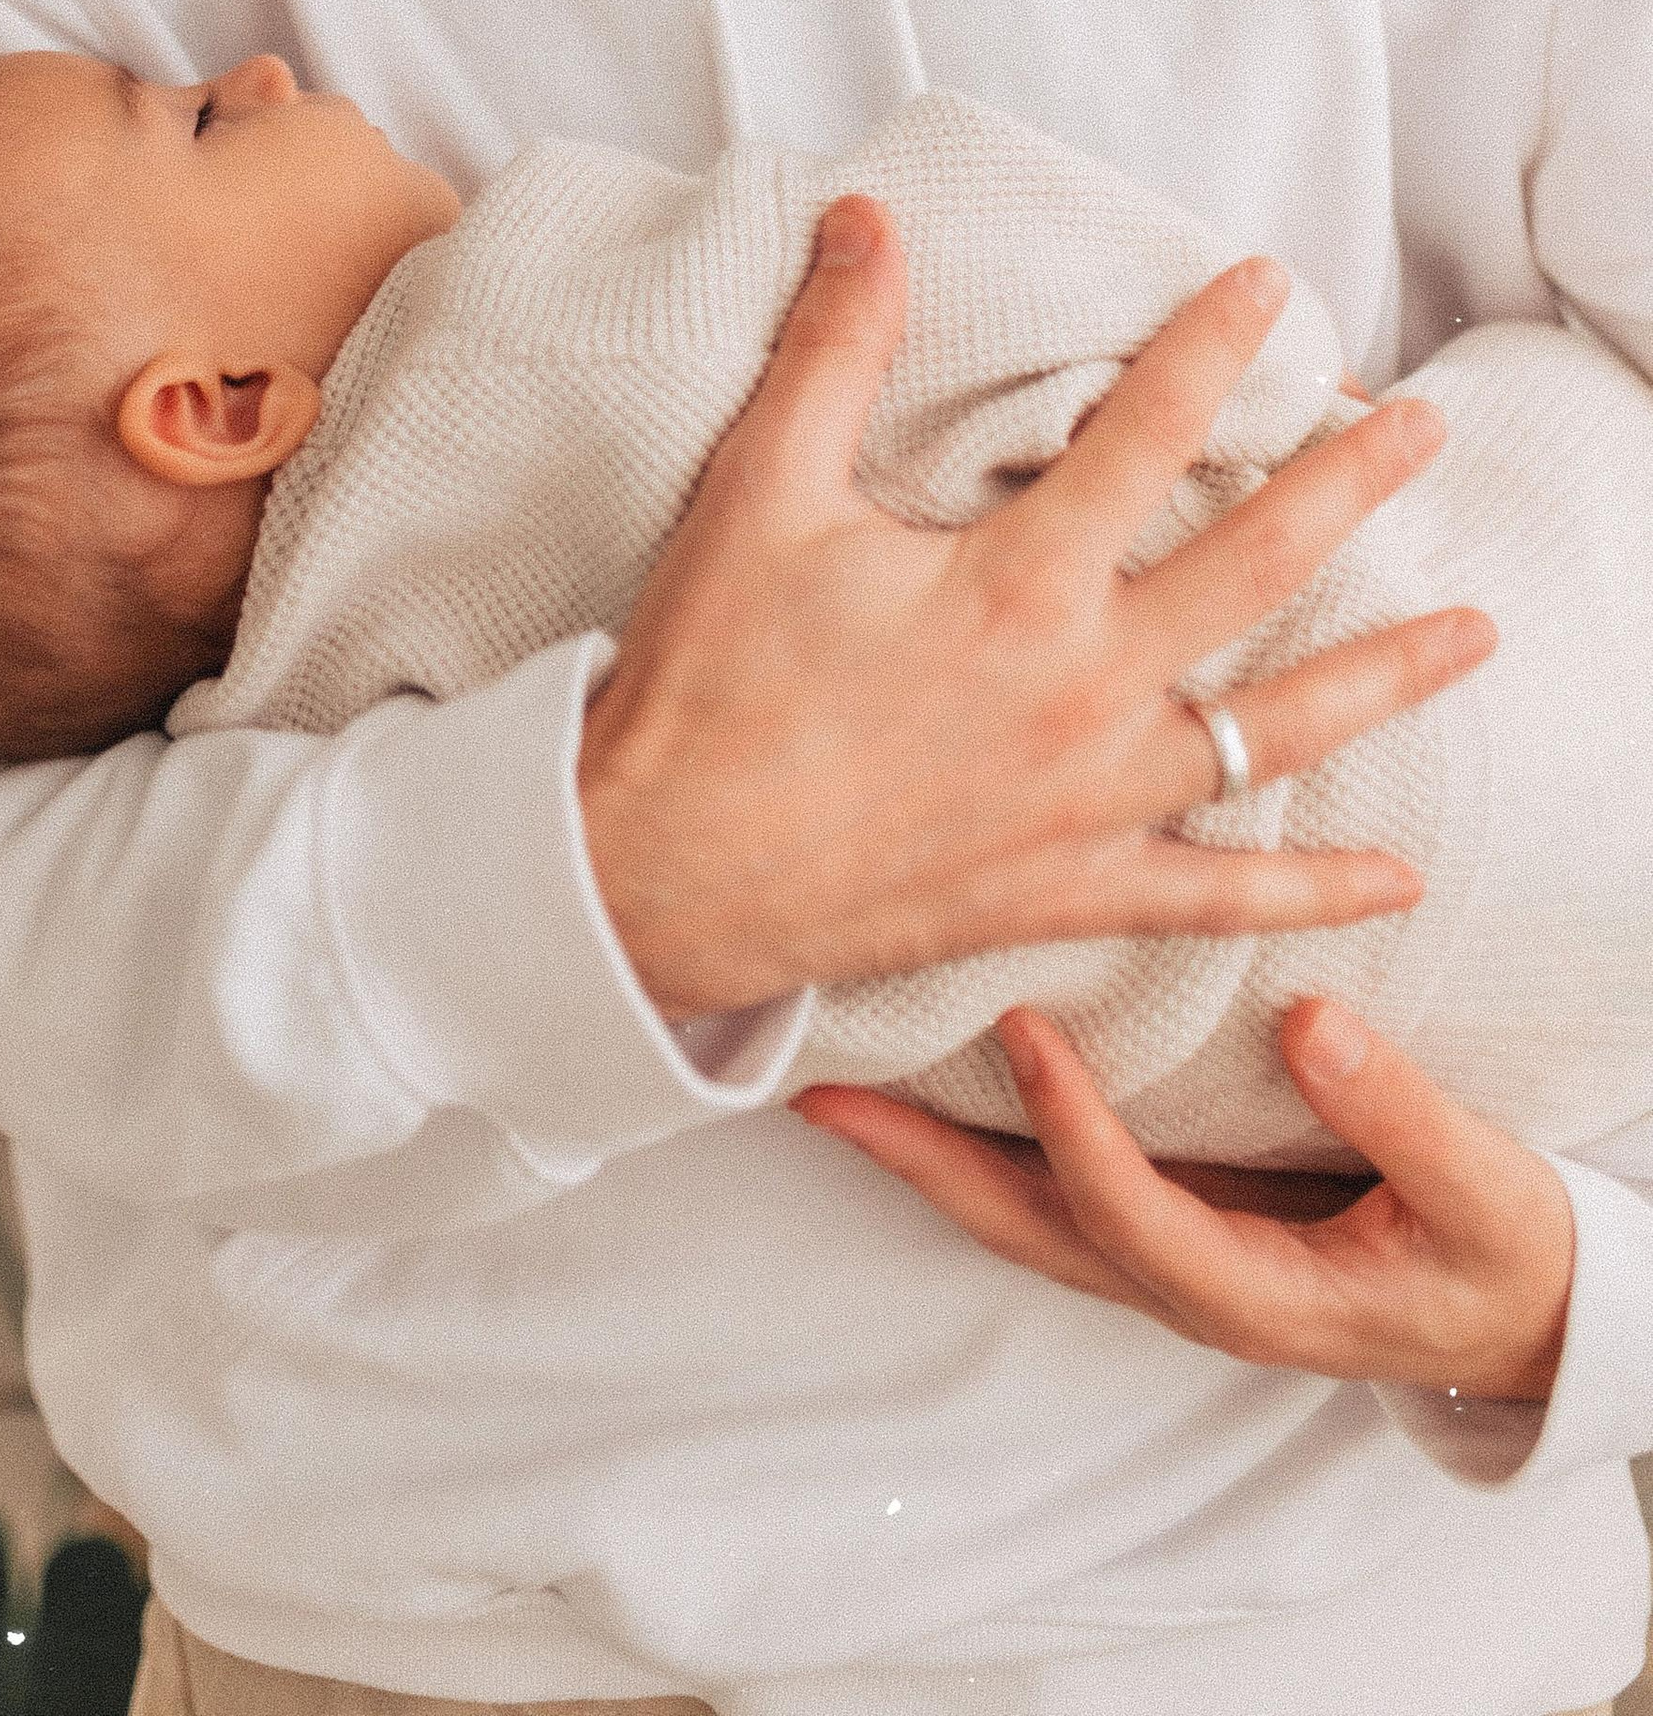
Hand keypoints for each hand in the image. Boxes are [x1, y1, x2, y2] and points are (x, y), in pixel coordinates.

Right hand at [576, 198, 1494, 1017]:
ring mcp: (1089, 799)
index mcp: (1016, 583)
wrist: (659, 871)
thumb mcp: (760, 491)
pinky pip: (1217, 894)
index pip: (1148, 435)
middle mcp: (1081, 689)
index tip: (1271, 284)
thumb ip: (831, 350)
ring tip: (1478, 634)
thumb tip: (870, 220)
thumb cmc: (708, 679)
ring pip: (1275, 728)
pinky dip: (1311, 894)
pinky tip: (1393, 879)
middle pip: (1255, 567)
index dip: (1214, 348)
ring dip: (1384, 674)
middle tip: (1426, 431)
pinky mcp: (1068, 888)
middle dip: (1352, 488)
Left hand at [797, 998, 1574, 1404]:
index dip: (1070, 1127)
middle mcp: (1185, 1284)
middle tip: (821, 1094)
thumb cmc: (1498, 1255)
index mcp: (1256, 1293)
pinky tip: (921, 1082)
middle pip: (1024, 1226)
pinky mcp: (1166, 1216)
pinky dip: (970, 1137)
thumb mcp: (1483, 1198)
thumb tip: (1311, 1022)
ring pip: (1015, 1212)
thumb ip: (1402, 1116)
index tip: (1022, 1030)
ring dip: (921, 1151)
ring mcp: (1164, 1255)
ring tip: (828, 1084)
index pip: (1128, 1214)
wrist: (1516, 1316)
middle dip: (918, 1163)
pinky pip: (1043, 1186)